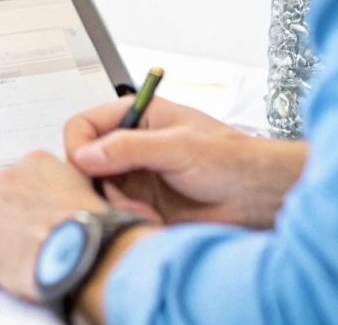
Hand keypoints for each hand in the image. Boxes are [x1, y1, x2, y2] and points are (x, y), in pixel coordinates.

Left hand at [0, 151, 105, 301]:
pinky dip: (1, 259)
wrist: (79, 252)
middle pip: (11, 197)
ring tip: (35, 255)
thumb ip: (75, 186)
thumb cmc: (92, 225)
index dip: (43, 199)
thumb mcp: (94, 189)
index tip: (50, 212)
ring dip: (11, 235)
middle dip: (23, 214)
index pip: (33, 176)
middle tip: (42, 234)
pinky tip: (23, 268)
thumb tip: (74, 200)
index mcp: (38, 162)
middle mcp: (9, 179)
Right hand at [65, 96, 305, 229]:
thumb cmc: (232, 161)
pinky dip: (125, 218)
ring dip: (114, 204)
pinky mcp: (142, 205)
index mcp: (136, 117)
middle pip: (85, 161)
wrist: (259, 199)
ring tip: (143, 212)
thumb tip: (85, 155)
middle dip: (97, 182)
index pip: (83, 126)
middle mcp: (130, 145)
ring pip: (97, 191)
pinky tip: (150, 220)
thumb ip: (129, 148)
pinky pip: (115, 212)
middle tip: (115, 197)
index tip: (86, 168)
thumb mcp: (179, 147)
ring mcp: (135, 177)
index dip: (78, 146)